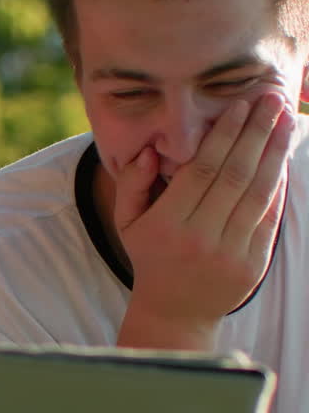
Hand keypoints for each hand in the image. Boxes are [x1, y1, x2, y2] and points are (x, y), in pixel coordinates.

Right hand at [115, 93, 293, 349]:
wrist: (175, 313)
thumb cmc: (150, 257)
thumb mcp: (127, 222)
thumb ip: (132, 182)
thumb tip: (151, 150)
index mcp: (167, 224)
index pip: (201, 170)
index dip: (224, 135)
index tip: (239, 106)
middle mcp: (199, 238)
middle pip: (235, 175)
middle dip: (256, 132)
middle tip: (271, 99)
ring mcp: (229, 254)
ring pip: (258, 193)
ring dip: (275, 152)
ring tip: (285, 121)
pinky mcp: (251, 265)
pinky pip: (268, 217)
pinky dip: (278, 185)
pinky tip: (282, 158)